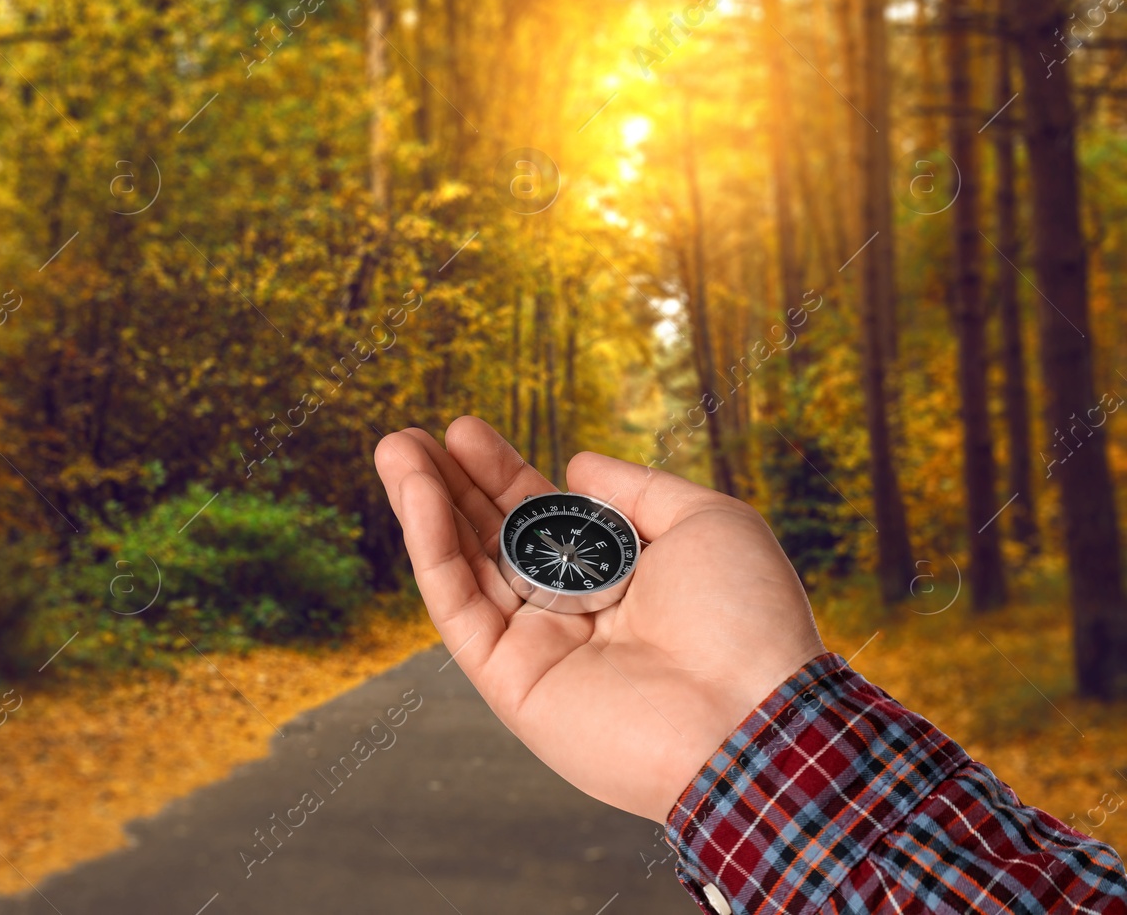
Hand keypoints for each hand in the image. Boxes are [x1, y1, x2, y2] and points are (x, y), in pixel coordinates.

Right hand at [374, 416, 824, 823]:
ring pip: (463, 569)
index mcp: (617, 580)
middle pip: (490, 539)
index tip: (461, 429)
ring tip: (393, 449)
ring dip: (423, 507)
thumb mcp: (705, 522)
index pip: (540, 518)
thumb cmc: (747, 621)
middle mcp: (571, 614)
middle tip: (406, 437)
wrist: (753, 717)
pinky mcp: (508, 684)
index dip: (498, 473)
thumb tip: (575, 464)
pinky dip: (432, 549)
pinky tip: (418, 496)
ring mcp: (536, 650)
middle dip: (447, 485)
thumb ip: (635, 488)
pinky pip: (459, 607)